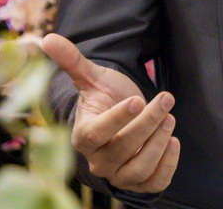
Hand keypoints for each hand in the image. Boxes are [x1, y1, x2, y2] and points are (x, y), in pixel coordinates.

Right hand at [42, 33, 179, 192]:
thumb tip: (48, 38)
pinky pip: (154, 184)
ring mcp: (119, 174)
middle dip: (148, 123)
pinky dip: (167, 166)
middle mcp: (98, 161)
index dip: (117, 119)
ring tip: (169, 119)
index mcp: (83, 136)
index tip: (136, 100)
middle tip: (165, 100)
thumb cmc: (105, 97)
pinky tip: (174, 142)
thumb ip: (72, 60)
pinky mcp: (139, 182)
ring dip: (158, 144)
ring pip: (139, 169)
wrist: (122, 117)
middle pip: (123, 149)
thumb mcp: (92, 77)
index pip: (96, 134)